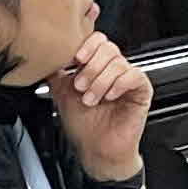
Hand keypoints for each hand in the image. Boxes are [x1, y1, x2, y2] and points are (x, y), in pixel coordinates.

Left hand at [50, 34, 153, 184]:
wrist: (96, 149)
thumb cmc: (83, 125)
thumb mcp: (62, 92)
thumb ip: (56, 72)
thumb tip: (46, 55)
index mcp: (97, 66)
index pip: (96, 40)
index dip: (86, 46)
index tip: (75, 60)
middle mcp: (113, 69)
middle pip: (108, 47)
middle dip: (91, 67)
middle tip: (81, 87)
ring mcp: (128, 78)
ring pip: (118, 62)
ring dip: (100, 81)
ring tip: (91, 99)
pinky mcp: (141, 90)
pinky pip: (134, 75)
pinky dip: (119, 84)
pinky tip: (109, 97)